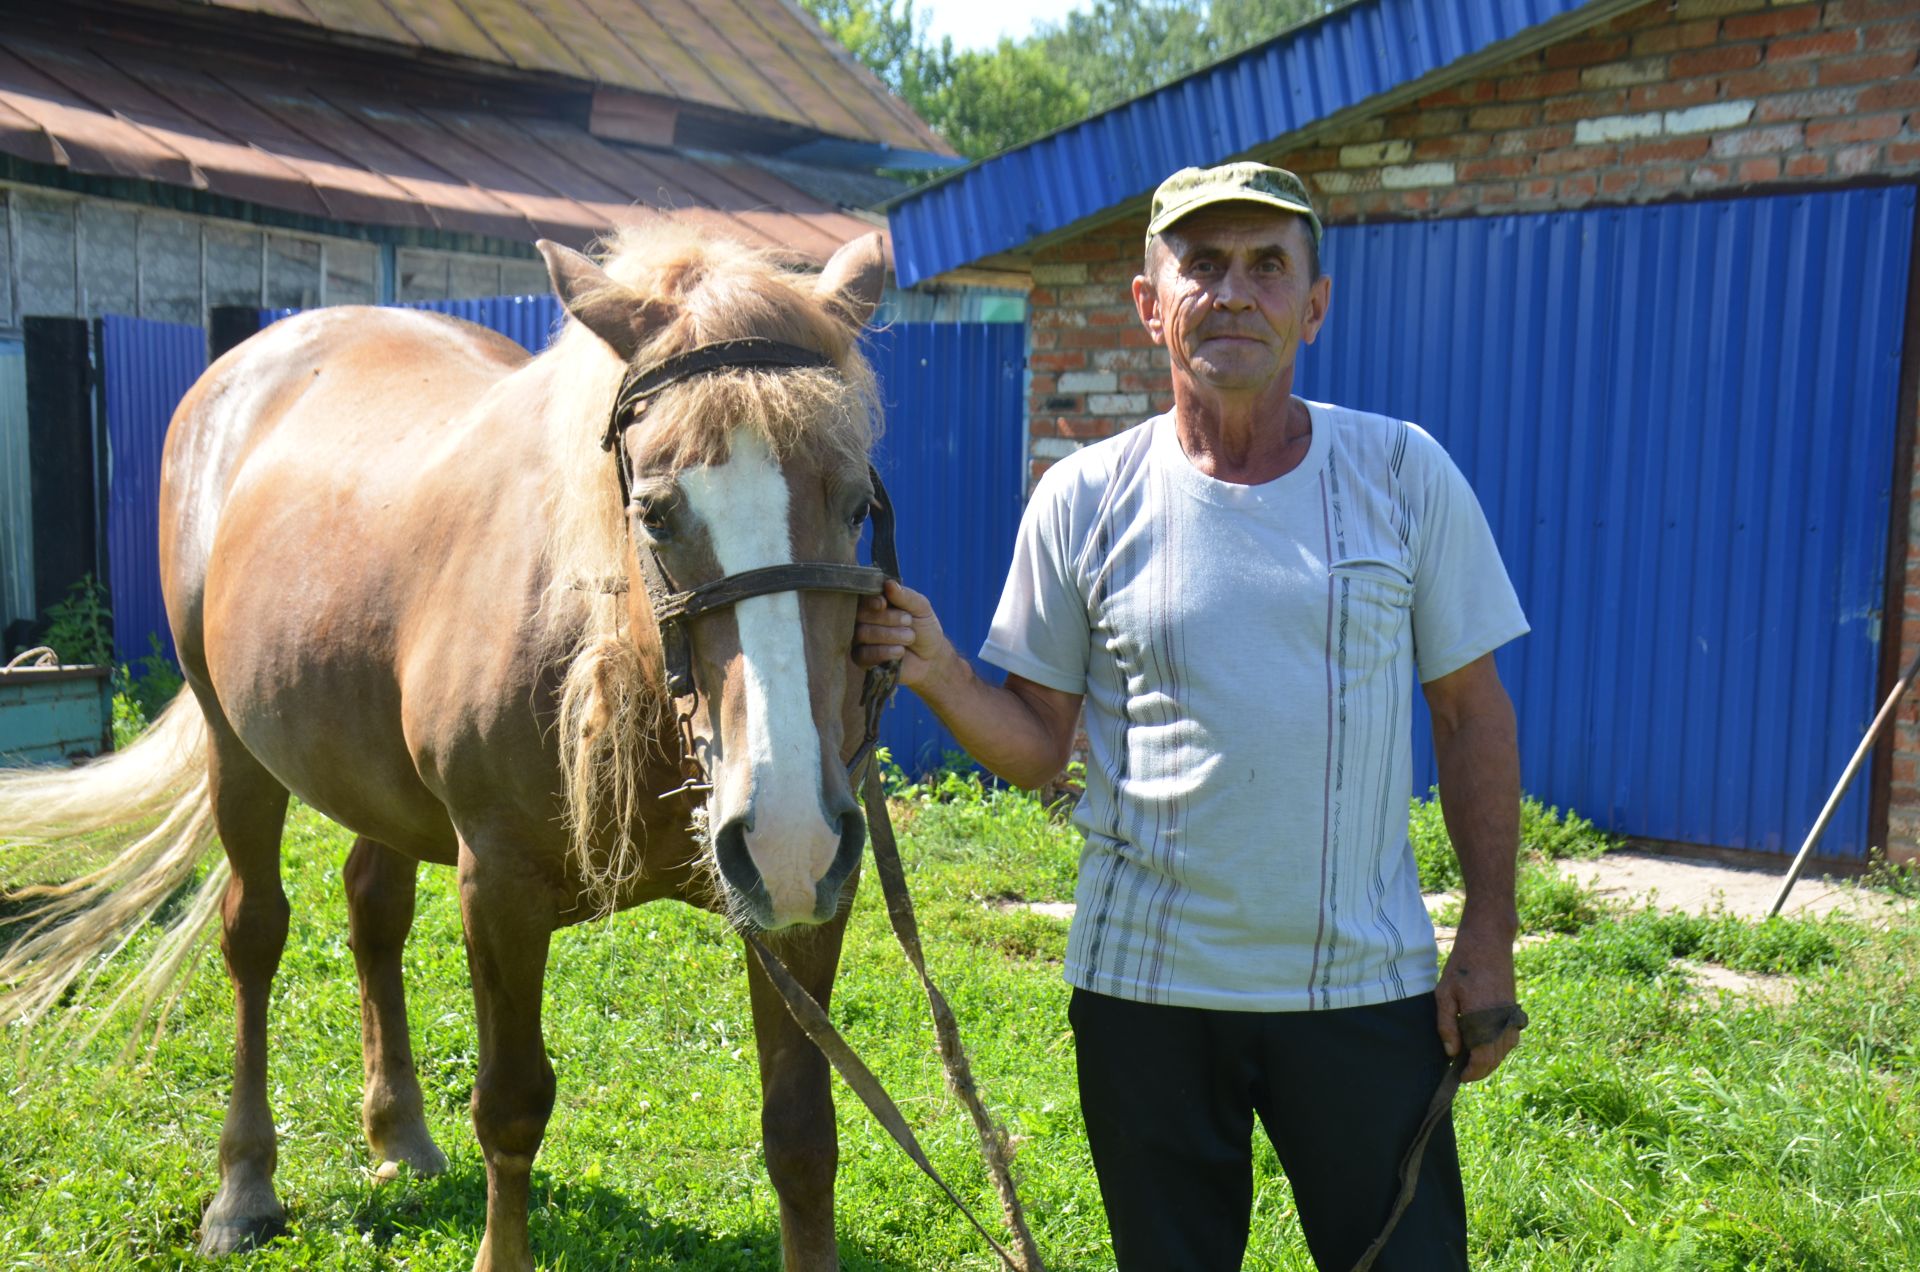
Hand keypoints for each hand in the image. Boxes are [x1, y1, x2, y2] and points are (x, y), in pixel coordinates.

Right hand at [854, 580, 956, 690]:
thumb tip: (889, 584)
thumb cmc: (924, 628)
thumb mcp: (921, 608)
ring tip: (909, 637)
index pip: (862, 597)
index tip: (883, 604)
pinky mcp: (862, 659)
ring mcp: (860, 640)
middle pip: (860, 615)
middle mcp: (863, 619)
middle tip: (908, 621)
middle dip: (887, 618)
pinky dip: (884, 652)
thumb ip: (906, 596)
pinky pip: (863, 655)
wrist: (931, 657)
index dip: (870, 600)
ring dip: (889, 635)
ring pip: (862, 633)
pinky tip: (900, 652)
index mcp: (874, 602)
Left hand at [1434, 912, 1519, 1082]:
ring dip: (1490, 1060)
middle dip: (1480, 1069)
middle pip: (1495, 1058)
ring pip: (1505, 1050)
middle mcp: (1502, 1022)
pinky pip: (1511, 1038)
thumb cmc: (1462, 967)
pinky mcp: (1515, 1010)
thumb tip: (1451, 1052)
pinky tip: (1486, 1044)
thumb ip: (1446, 1025)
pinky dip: (1499, 1047)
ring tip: (1471, 1060)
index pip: (1483, 1059)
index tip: (1460, 1076)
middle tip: (1463, 1071)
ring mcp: (1511, 1017)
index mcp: (1483, 1020)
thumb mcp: (1444, 994)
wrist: (1489, 943)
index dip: (1472, 1072)